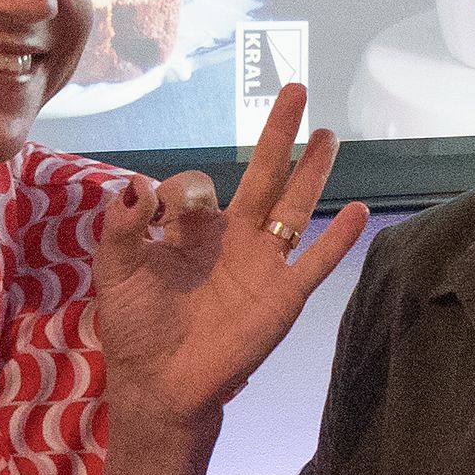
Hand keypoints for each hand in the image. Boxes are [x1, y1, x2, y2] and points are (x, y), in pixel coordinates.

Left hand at [88, 87, 368, 430]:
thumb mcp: (116, 270)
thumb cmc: (137, 328)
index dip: (181, 189)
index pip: (197, 187)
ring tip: (329, 135)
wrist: (160, 385)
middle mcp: (232, 239)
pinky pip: (315, 262)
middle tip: (296, 90)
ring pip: (293, 206)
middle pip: (263, 175)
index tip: (160, 205)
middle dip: (278, 134)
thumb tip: (136, 183)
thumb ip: (120, 225)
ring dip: (312, 171)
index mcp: (192, 230)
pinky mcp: (281, 297)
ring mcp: (262, 265)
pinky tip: (358, 210)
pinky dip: (337, 238)